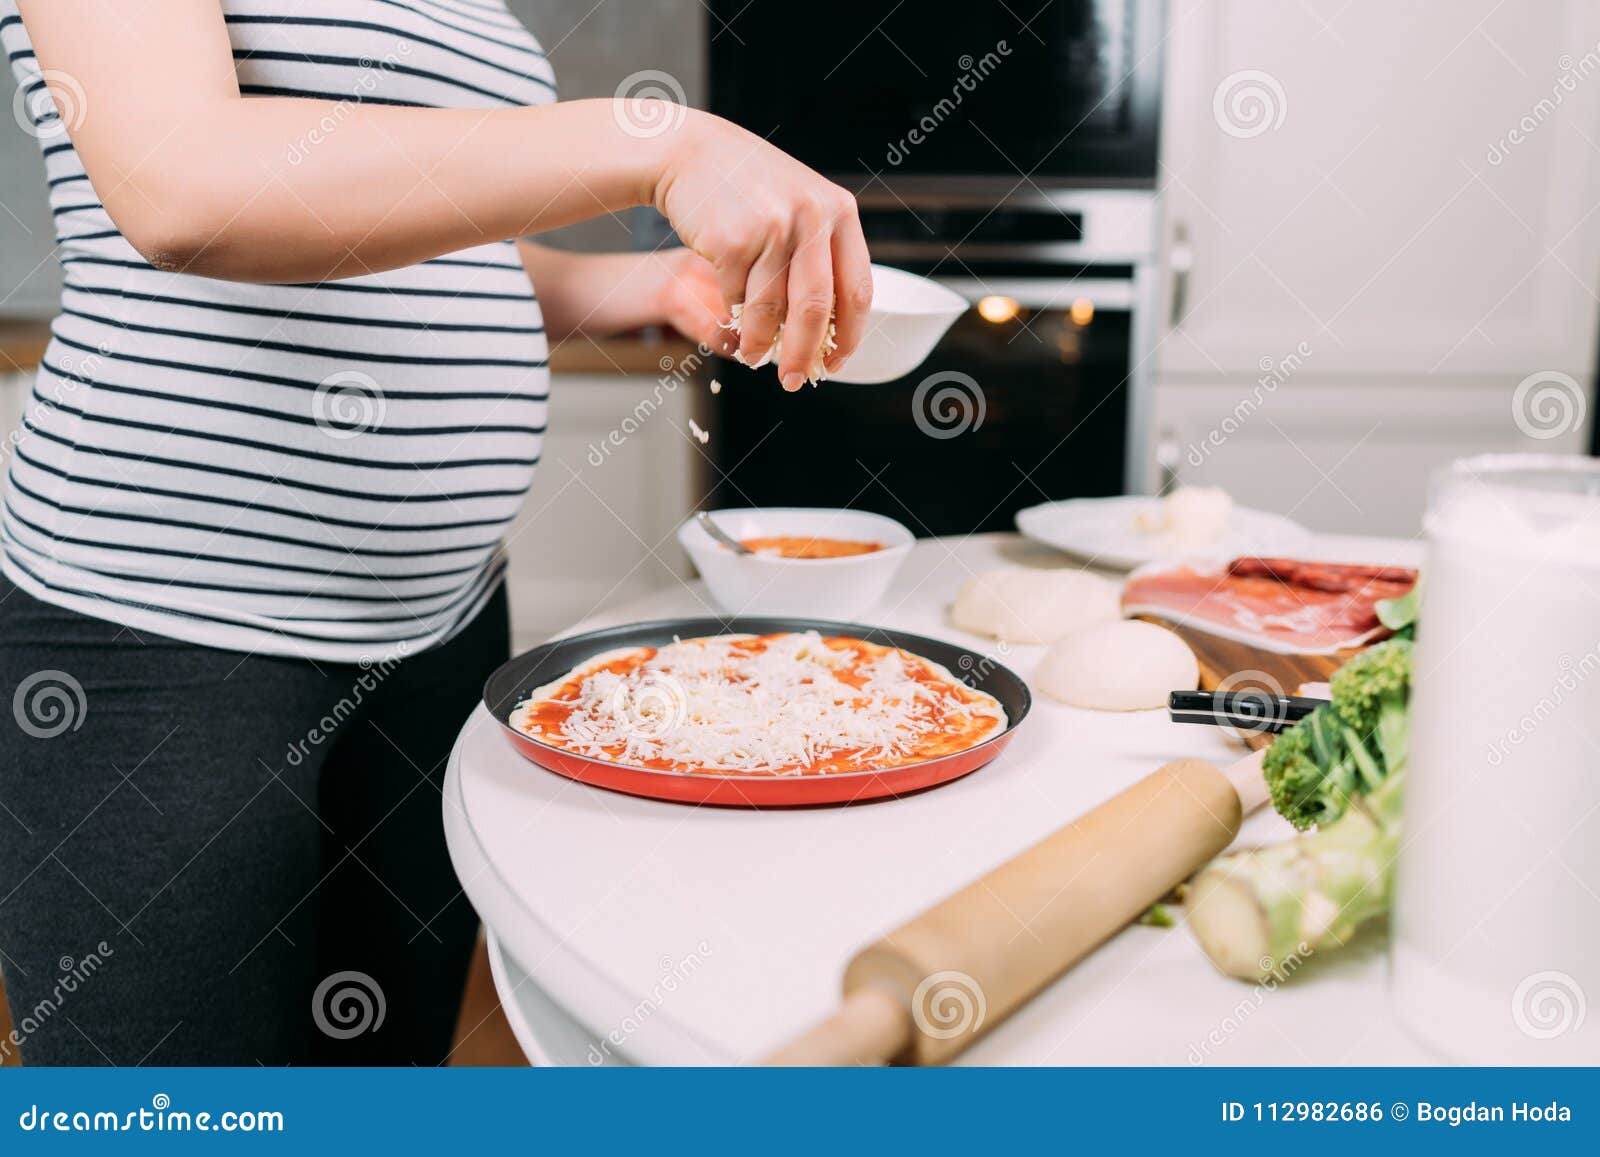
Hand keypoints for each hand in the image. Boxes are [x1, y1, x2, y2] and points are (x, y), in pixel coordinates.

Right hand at [649, 108, 872, 390]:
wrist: (688, 151)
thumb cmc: (746, 187)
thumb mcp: (800, 203)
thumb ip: (820, 252)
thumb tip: (829, 329)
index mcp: (839, 211)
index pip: (858, 290)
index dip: (849, 336)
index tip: (836, 362)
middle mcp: (812, 218)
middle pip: (817, 310)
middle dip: (803, 355)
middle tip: (793, 380)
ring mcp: (773, 228)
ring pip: (772, 311)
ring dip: (762, 344)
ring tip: (754, 356)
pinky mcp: (734, 241)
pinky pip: (737, 298)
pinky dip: (733, 312)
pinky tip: (731, 307)